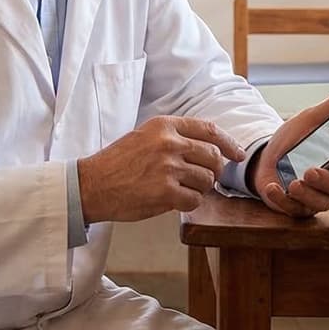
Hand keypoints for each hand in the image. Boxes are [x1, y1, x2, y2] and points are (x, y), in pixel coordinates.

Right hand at [77, 116, 244, 223]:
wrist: (91, 185)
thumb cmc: (116, 164)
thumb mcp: (144, 136)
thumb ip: (173, 137)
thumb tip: (208, 148)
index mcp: (164, 126)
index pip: (209, 130)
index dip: (228, 142)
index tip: (237, 153)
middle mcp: (169, 143)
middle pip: (213, 156)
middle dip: (213, 171)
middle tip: (202, 179)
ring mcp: (168, 168)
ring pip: (206, 180)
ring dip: (198, 189)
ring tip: (179, 190)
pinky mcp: (166, 192)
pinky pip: (195, 200)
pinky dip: (189, 203)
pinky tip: (173, 201)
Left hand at [250, 82, 328, 217]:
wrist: (265, 156)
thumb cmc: (294, 139)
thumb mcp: (311, 118)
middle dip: (327, 181)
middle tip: (311, 170)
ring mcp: (317, 196)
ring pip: (322, 203)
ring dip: (308, 194)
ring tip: (294, 183)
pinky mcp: (298, 207)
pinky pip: (296, 210)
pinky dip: (283, 201)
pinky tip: (274, 188)